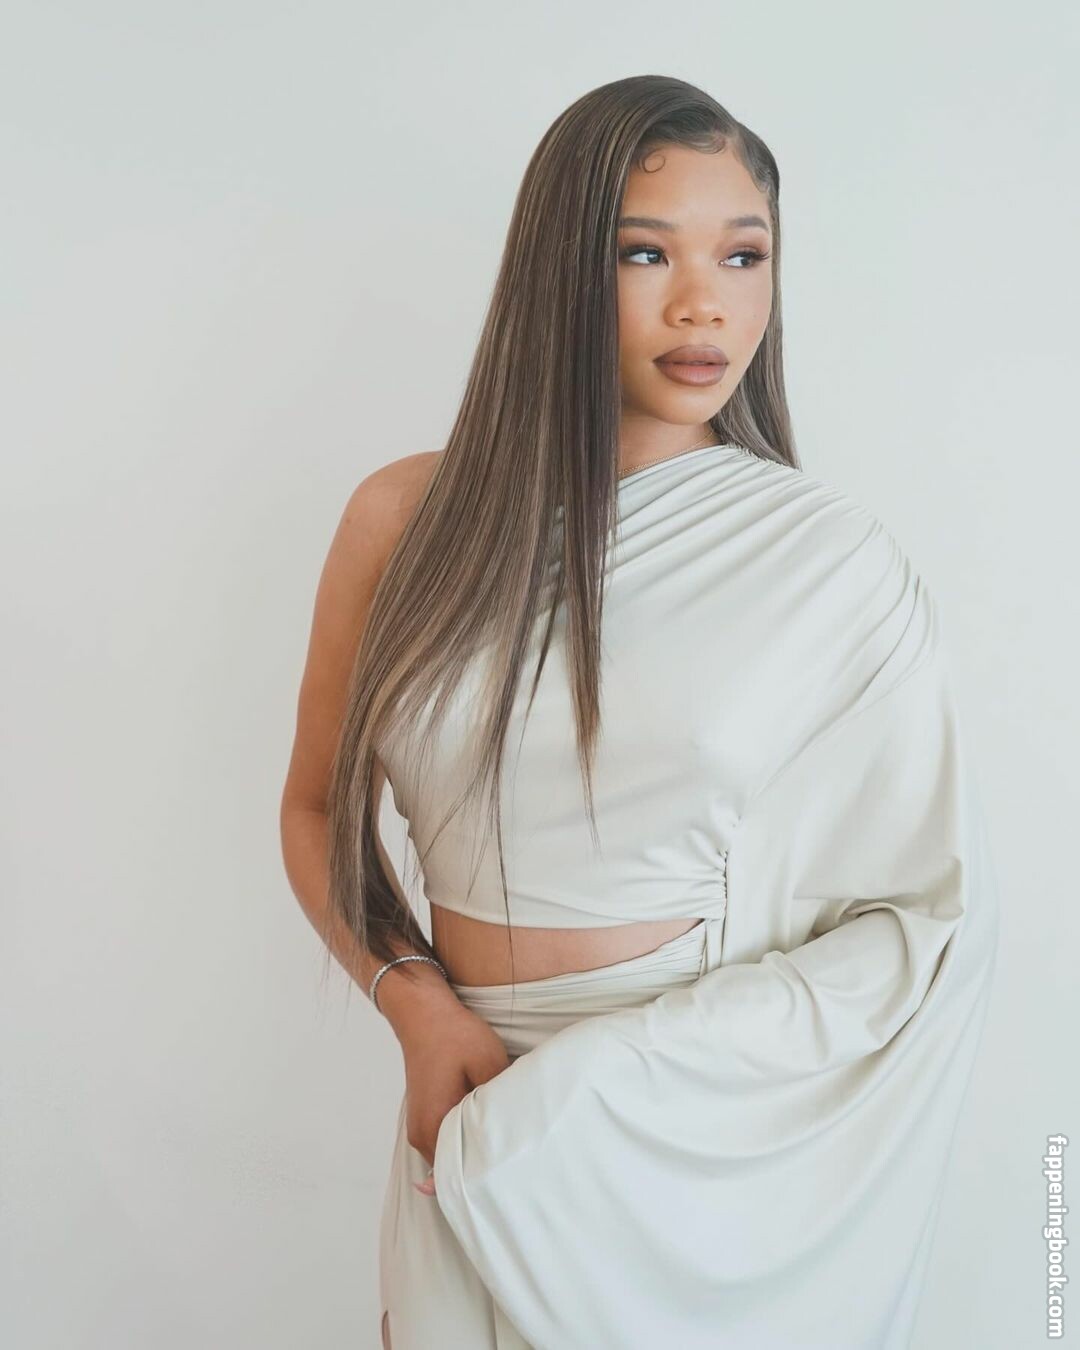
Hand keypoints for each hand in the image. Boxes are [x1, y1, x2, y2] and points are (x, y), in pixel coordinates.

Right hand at [399, 998, 512, 1197]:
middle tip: (515, 1167)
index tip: (511, 1182)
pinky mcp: (424, 1115)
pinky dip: (464, 1139)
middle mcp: (420, 1134)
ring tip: (504, 1147)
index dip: (486, 1180)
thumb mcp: (487, 1062)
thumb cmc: (453, 1034)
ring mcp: (420, 1126)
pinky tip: (486, 1129)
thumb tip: (516, 1126)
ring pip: (449, 1155)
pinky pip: (445, 1140)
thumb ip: (498, 1100)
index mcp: (434, 1125)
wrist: (423, 1012)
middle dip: (482, 1169)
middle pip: (453, 1171)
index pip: (457, 1176)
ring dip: (473, 1152)